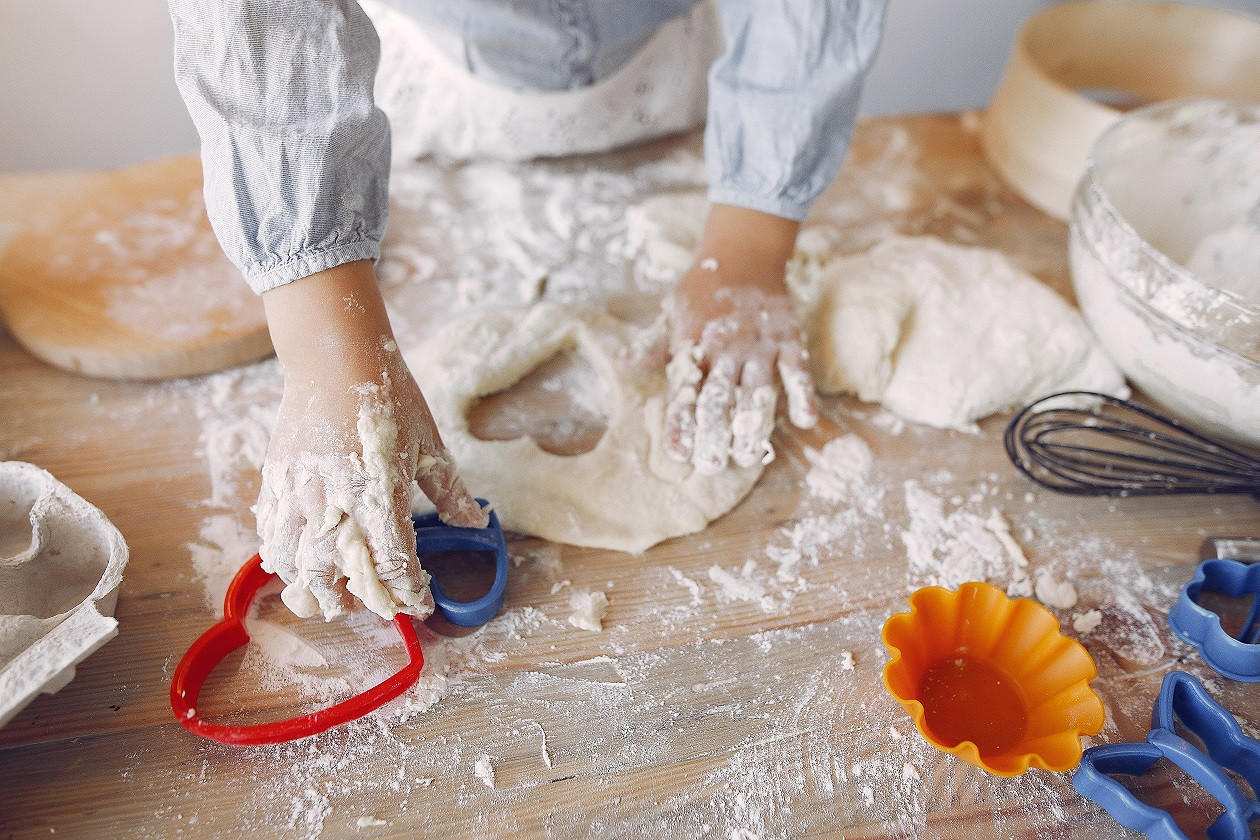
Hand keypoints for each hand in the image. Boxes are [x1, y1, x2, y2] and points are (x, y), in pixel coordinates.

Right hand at [256, 262, 486, 619]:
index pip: (396, 568)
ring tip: (334, 592)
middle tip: (379, 599)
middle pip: (341, 582)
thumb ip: (451, 493)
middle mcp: (338, 504)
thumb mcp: (430, 446)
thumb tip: (476, 522)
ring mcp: (301, 495)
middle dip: (363, 602)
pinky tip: (300, 559)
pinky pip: (271, 536)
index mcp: (382, 497)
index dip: (411, 593)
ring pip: (297, 569)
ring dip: (317, 590)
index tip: (422, 602)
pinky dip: (283, 558)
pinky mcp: (277, 483)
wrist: (335, 357)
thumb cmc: (390, 398)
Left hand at [663, 205, 817, 474]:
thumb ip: (651, 345)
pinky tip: (805, 421)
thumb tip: (622, 365)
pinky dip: (802, 394)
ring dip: (752, 424)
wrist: (743, 255)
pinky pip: (797, 370)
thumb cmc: (702, 293)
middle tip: (711, 466)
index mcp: (695, 347)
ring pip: (756, 389)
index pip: (685, 391)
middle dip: (714, 433)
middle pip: (719, 398)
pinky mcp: (787, 339)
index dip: (681, 422)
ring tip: (747, 456)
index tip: (677, 452)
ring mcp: (760, 346)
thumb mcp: (671, 315)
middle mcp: (727, 350)